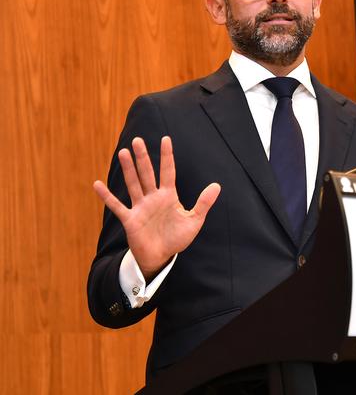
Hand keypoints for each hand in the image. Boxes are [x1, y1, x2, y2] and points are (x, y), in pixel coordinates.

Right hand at [93, 136, 220, 280]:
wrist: (161, 257)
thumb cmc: (176, 238)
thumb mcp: (194, 220)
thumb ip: (204, 203)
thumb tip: (217, 185)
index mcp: (168, 196)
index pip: (168, 171)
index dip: (167, 156)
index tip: (166, 139)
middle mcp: (153, 198)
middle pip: (147, 173)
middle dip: (143, 157)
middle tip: (137, 140)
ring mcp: (140, 207)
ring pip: (133, 184)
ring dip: (128, 169)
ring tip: (123, 152)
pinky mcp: (130, 219)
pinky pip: (117, 206)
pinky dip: (107, 196)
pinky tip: (97, 184)